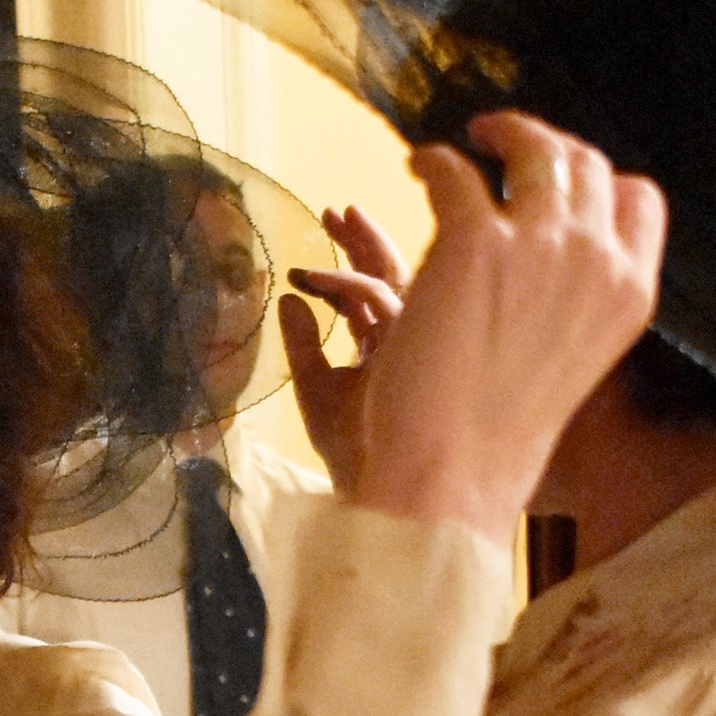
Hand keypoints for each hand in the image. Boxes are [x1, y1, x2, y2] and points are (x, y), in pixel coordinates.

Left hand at [280, 205, 409, 489]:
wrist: (390, 506)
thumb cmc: (358, 462)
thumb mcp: (319, 395)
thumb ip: (304, 348)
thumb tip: (285, 302)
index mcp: (405, 354)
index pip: (389, 290)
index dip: (359, 256)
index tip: (329, 226)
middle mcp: (424, 343)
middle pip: (402, 274)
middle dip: (368, 238)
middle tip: (335, 209)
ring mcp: (431, 344)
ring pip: (403, 276)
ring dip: (363, 245)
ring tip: (329, 220)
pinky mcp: (427, 349)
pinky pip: (390, 299)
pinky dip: (348, 284)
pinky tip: (311, 280)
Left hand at [283, 114, 665, 541]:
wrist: (452, 476)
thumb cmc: (493, 437)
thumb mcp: (567, 363)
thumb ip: (572, 302)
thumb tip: (552, 258)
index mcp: (628, 295)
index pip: (639, 200)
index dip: (595, 177)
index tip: (555, 179)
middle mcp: (596, 260)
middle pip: (587, 162)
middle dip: (545, 144)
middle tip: (502, 143)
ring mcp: (540, 245)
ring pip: (532, 149)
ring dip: (498, 134)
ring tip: (463, 144)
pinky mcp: (476, 241)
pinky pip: (455, 170)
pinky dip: (433, 161)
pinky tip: (418, 169)